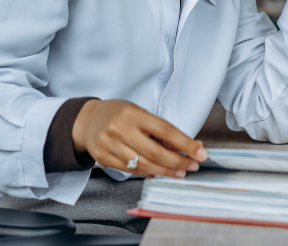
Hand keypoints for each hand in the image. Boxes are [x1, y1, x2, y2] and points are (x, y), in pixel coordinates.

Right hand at [71, 99, 206, 177]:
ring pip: (143, 166)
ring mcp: (110, 146)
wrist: (86, 121)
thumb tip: (189, 146)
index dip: (186, 144)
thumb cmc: (119, 115)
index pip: (165, 130)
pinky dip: (149, 173)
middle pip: (155, 152)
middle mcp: (120, 130)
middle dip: (178, 162)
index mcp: (133, 114)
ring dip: (165, 172)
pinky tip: (160, 173)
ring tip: (179, 173)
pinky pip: (131, 171)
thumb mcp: (141, 114)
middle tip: (192, 166)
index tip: (201, 153)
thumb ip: (161, 130)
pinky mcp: (103, 159)